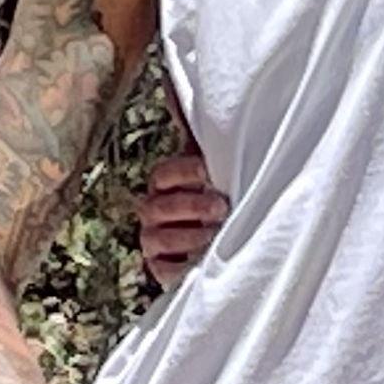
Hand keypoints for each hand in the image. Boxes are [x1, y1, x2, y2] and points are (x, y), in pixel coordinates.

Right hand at [137, 154, 228, 289]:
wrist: (229, 244)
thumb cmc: (226, 200)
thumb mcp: (222, 179)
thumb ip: (216, 158)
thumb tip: (202, 112)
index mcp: (164, 186)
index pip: (162, 175)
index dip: (184, 171)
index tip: (209, 172)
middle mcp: (153, 212)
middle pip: (156, 207)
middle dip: (191, 206)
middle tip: (221, 208)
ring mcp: (153, 241)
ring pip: (155, 238)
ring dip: (188, 236)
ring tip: (215, 235)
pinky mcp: (161, 269)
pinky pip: (163, 270)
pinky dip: (182, 268)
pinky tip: (205, 259)